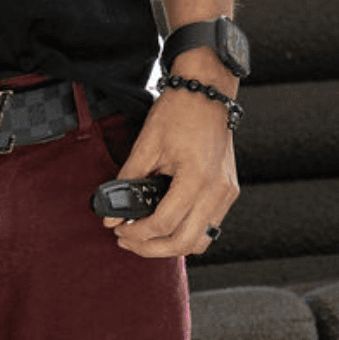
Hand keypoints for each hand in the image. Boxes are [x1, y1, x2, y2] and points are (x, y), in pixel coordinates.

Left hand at [103, 55, 238, 257]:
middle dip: (152, 248)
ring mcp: (227, 193)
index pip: (165, 223)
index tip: (118, 230)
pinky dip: (187, 233)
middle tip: (127, 241)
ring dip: (171, 246)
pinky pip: (209, 226)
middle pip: (185, 242)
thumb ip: (127, 182)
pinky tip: (165, 225)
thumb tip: (110, 213)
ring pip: (201, 241)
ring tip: (144, 238)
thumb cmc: (177, 112)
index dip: (137, 232)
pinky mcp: (228, 191)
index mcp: (197, 178)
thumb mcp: (146, 144)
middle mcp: (218, 191)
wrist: (206, 91)